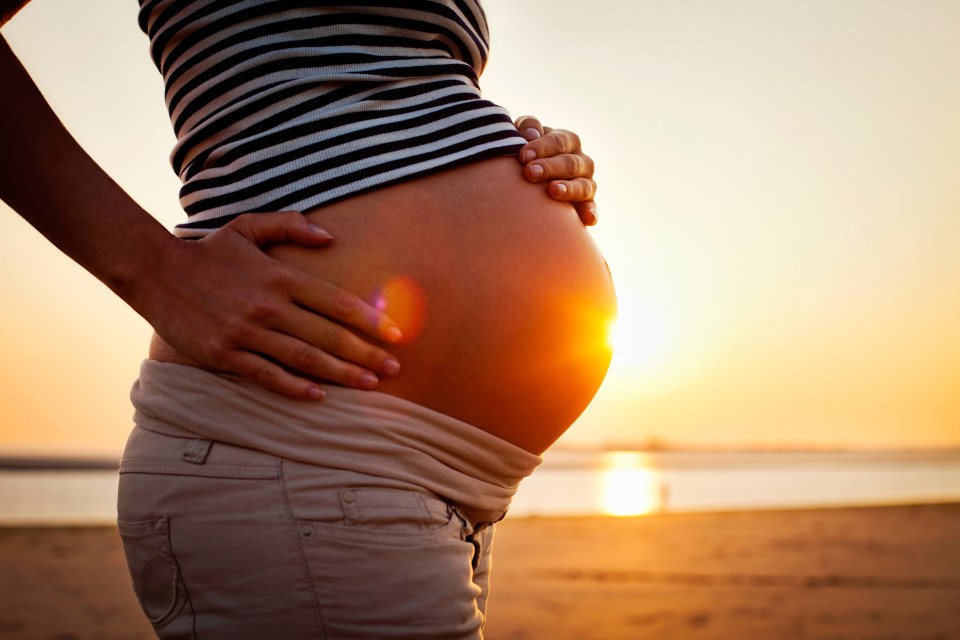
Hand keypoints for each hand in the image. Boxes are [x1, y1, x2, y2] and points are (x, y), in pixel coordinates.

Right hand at [140, 212, 402, 400]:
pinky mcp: (225, 354)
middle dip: (366, 354)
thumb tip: (330, 237)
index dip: (369, 320)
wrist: (155, 271)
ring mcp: (246, 332)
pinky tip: (318, 396)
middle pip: (328, 335)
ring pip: (304, 358)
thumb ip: (290, 226)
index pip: (336, 301)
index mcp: (280, 277)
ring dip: (341, 374)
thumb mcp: (249, 226)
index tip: (395, 334)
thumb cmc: (210, 252)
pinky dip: (294, 387)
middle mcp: (268, 306)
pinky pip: (266, 375)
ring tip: (370, 384)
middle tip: (394, 369)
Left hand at [515, 115, 597, 225]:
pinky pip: (591, 208)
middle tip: (529, 172)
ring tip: (552, 190)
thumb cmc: (527, 153)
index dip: (542, 147)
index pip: (560, 141)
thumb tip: (532, 134)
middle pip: (571, 163)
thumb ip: (527, 126)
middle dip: (550, 167)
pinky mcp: (586, 205)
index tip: (523, 156)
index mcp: (569, 141)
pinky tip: (587, 219)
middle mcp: (582, 161)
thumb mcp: (524, 135)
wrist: (530, 179)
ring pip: (584, 185)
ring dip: (569, 188)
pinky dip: (591, 213)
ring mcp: (586, 183)